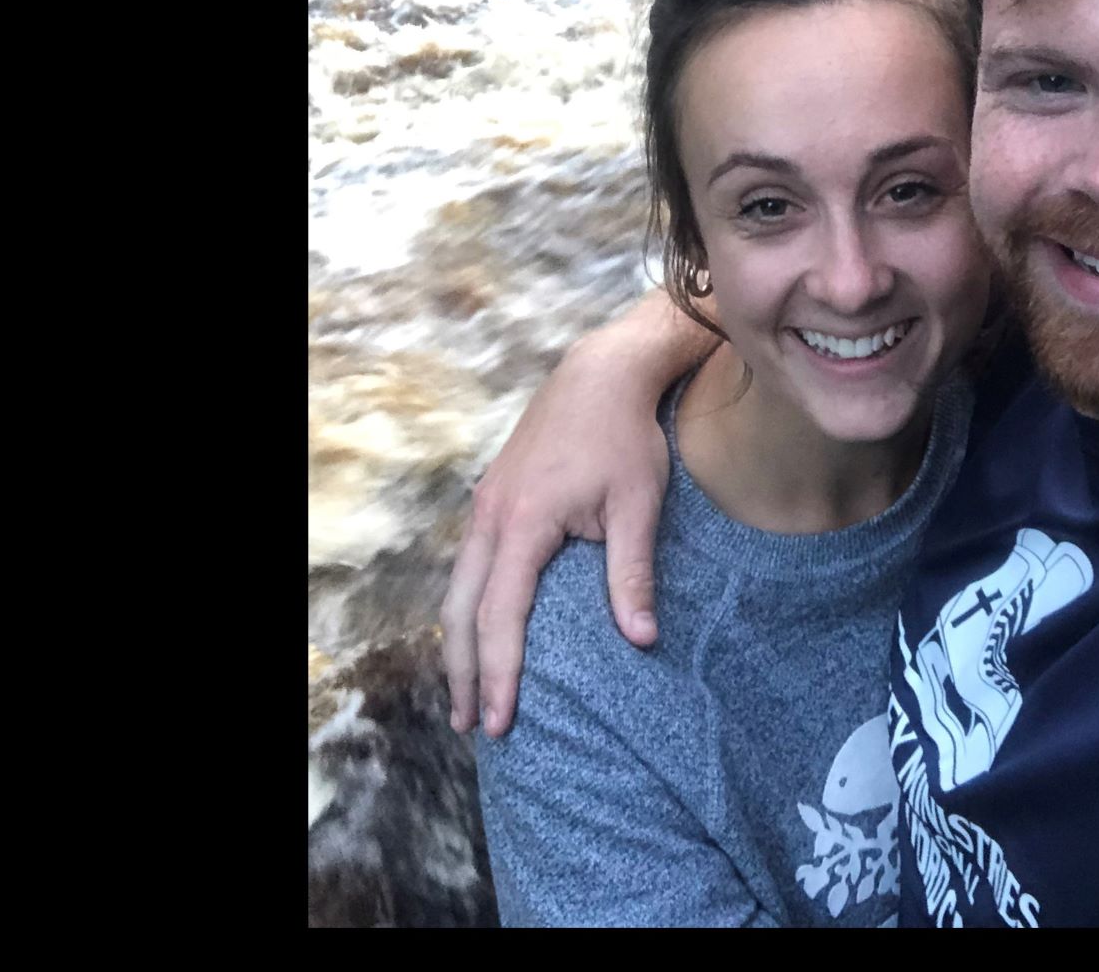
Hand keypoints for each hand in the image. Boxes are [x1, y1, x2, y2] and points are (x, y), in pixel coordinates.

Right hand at [440, 292, 708, 736]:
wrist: (602, 373)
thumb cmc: (627, 437)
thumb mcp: (638, 504)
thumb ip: (633, 573)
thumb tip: (642, 641)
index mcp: (523, 522)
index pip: (501, 616)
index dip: (498, 674)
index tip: (501, 721)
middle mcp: (490, 516)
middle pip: (462, 611)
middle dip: (462, 672)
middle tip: (471, 726)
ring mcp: (485, 504)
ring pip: (457, 588)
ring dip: (459, 642)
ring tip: (466, 694)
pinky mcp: (492, 497)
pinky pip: (468, 565)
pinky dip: (468, 607)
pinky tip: (480, 631)